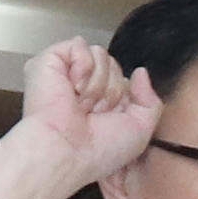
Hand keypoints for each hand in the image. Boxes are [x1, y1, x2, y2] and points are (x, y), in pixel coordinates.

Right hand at [10, 35, 158, 178]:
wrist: (68, 153)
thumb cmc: (99, 150)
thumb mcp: (140, 129)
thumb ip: (150, 100)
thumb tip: (140, 71)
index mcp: (99, 99)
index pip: (123, 78)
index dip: (122, 98)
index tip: (108, 119)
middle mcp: (81, 84)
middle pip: (113, 64)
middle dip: (110, 92)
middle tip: (92, 114)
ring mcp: (64, 72)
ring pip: (100, 53)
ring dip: (97, 85)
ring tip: (80, 106)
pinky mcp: (48, 61)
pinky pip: (79, 45)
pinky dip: (82, 68)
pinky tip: (72, 89)